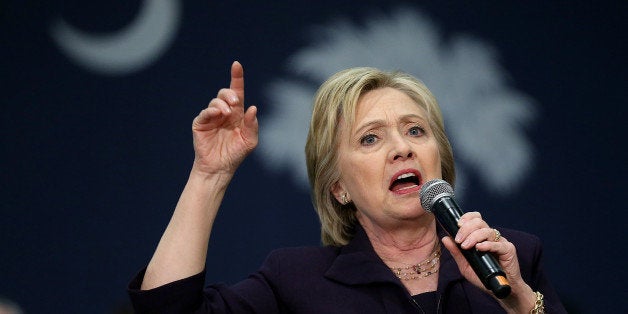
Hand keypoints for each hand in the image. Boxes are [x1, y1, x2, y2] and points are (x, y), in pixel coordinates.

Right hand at [191, 61, 258, 175]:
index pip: (237, 92)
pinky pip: (205, 113)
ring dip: (222, 104)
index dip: (237, 78)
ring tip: (226, 113)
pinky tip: (218, 114)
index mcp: (237, 114)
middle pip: (225, 93)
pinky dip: (211, 111)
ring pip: (216, 101)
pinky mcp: (201, 124)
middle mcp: (224, 113)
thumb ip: (252, 125)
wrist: (220, 168)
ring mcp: (212, 117)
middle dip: (230, 94)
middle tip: (235, 103)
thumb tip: (253, 108)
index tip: (236, 65)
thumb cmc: (236, 154)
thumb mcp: (250, 141)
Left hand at [441, 212, 534, 311]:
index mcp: (480, 236)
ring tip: (466, 246)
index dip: (467, 217)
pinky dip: (488, 244)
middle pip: (479, 222)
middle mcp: (490, 237)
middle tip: (459, 240)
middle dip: (466, 229)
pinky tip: (480, 248)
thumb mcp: (465, 265)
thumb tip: (445, 238)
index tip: (457, 224)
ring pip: (487, 231)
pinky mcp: (508, 250)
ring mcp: (500, 242)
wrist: (497, 289)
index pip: (475, 219)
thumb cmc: (482, 275)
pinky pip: (498, 244)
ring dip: (474, 237)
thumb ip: (456, 252)